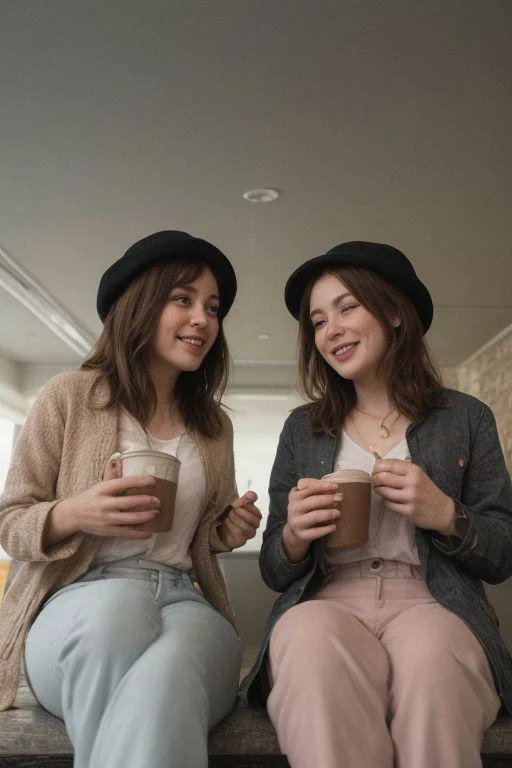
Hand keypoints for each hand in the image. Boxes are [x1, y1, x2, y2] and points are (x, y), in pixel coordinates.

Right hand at [45, 456, 160, 546]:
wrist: (72, 515)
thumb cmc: (91, 497)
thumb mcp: (100, 485)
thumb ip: (112, 476)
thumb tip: (120, 458)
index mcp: (103, 489)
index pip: (124, 483)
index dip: (139, 481)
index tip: (153, 480)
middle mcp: (105, 504)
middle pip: (129, 502)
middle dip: (146, 501)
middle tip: (158, 500)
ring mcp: (106, 518)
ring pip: (130, 518)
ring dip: (146, 516)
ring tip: (156, 513)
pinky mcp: (108, 531)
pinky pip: (126, 533)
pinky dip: (139, 534)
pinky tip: (149, 533)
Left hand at [218, 491, 261, 549]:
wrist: (219, 526)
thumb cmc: (231, 514)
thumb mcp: (238, 503)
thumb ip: (246, 498)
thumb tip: (251, 496)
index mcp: (256, 514)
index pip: (257, 510)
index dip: (246, 506)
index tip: (236, 503)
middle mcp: (255, 525)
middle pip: (254, 520)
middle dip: (240, 514)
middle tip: (231, 510)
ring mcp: (249, 534)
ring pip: (247, 528)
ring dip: (235, 521)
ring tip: (227, 517)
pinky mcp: (241, 541)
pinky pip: (239, 536)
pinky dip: (231, 528)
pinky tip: (226, 524)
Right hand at [282, 478, 340, 562]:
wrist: (295, 531)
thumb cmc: (307, 509)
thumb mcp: (308, 497)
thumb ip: (319, 491)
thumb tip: (336, 491)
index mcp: (294, 495)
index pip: (305, 485)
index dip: (321, 485)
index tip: (336, 486)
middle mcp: (293, 507)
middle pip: (311, 500)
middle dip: (326, 499)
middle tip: (339, 499)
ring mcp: (296, 521)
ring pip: (314, 516)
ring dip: (328, 514)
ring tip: (338, 513)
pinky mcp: (301, 534)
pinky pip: (315, 532)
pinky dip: (326, 529)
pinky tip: (334, 526)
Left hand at [371, 458, 454, 532]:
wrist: (443, 511)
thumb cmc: (427, 490)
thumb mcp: (418, 474)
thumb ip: (400, 469)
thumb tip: (378, 463)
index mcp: (414, 470)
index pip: (388, 464)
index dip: (376, 467)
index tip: (375, 471)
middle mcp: (412, 482)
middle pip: (383, 477)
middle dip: (374, 479)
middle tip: (374, 481)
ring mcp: (411, 497)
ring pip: (384, 492)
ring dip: (378, 490)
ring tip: (380, 490)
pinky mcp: (409, 511)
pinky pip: (389, 504)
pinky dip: (386, 502)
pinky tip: (390, 500)